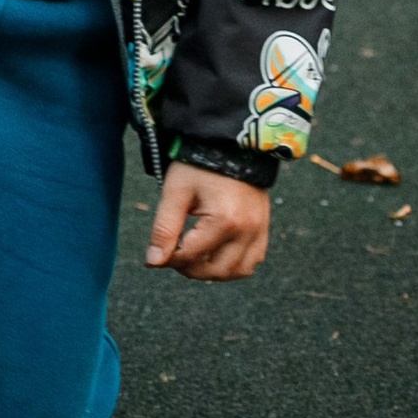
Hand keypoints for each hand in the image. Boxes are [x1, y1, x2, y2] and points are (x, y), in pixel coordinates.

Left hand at [144, 164, 270, 279]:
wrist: (230, 146)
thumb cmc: (199, 167)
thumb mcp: (176, 192)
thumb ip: (164, 229)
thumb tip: (153, 262)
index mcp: (225, 220)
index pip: (192, 256)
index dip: (169, 259)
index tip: (154, 255)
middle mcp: (247, 230)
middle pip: (216, 271)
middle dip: (190, 269)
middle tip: (172, 255)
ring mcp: (259, 231)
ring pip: (237, 272)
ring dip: (212, 271)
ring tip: (192, 256)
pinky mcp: (264, 229)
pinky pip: (252, 261)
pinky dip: (233, 265)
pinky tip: (214, 253)